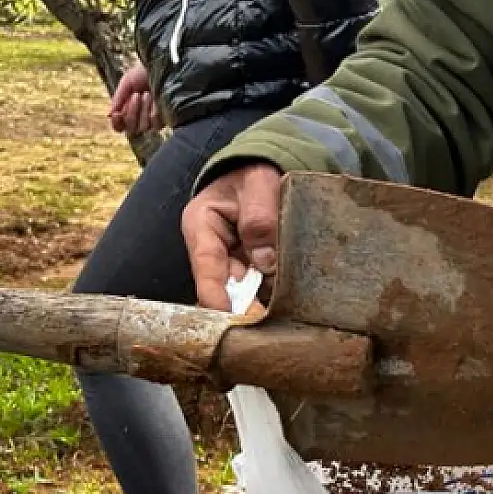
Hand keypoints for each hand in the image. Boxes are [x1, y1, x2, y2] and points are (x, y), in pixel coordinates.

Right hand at [108, 62, 158, 135]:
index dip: (117, 123)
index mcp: (127, 110)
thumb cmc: (143, 73)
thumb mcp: (127, 82)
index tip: (117, 114)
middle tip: (137, 95)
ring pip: (143, 127)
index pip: (119, 127)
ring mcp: (152, 121)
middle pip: (130, 129)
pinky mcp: (165, 120)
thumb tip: (109, 115)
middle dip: (132, 111)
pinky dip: (154, 112)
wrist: (162, 68)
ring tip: (148, 94)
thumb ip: (118, 99)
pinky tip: (156, 100)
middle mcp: (139, 118)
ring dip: (143, 110)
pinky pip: (155, 125)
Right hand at [184, 162, 284, 310]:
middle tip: (264, 321)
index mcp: (202, 225)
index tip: (227, 315)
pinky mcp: (254, 272)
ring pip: (247, 293)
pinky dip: (276, 296)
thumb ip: (260, 216)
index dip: (214, 293)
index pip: (204, 263)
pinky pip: (264, 289)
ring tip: (282, 312)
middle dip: (244, 306)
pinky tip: (291, 304)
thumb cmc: (255, 173)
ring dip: (264, 302)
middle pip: (225, 287)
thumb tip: (266, 261)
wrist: (266, 172)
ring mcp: (235, 264)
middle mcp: (214, 251)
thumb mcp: (258, 184)